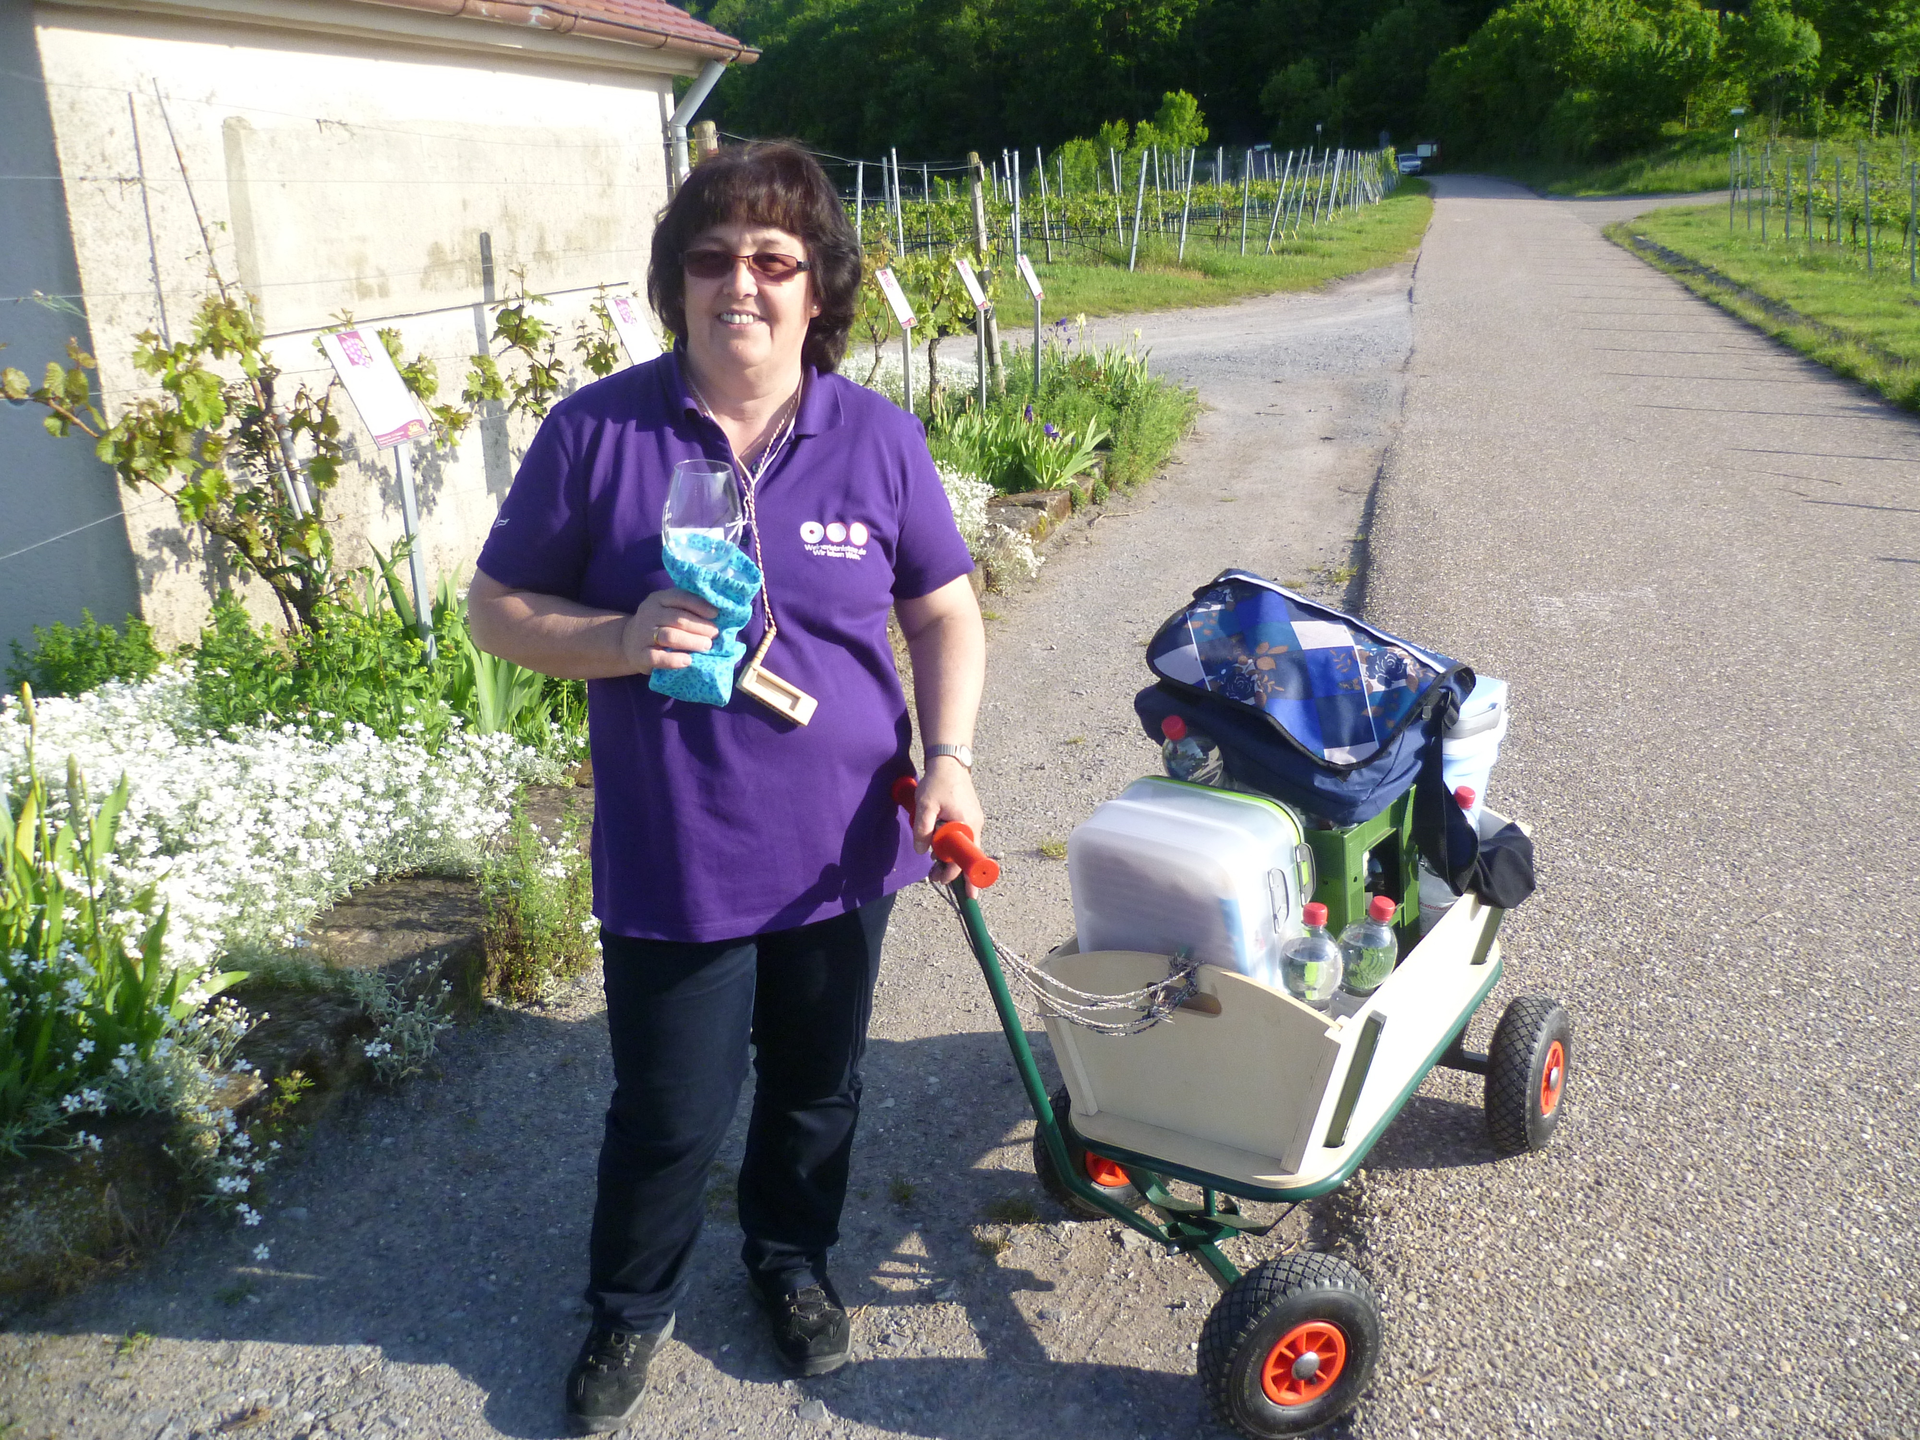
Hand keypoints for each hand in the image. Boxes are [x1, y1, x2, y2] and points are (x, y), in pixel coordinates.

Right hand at [622, 588, 720, 674]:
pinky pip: (657, 657)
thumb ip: (687, 610)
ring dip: (691, 641)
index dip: (699, 605)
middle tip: (715, 634)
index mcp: (658, 599)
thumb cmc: (659, 625)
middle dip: (699, 626)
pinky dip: (674, 659)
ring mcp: (643, 634)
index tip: (716, 614)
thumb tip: (718, 616)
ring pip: (669, 636)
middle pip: (677, 618)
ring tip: (707, 646)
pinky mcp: (639, 655)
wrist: (628, 642)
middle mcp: (649, 614)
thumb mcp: (668, 610)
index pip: (680, 597)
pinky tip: (688, 660)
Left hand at [912, 755, 985, 895]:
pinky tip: (940, 848)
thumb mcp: (925, 805)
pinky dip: (954, 848)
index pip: (966, 860)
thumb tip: (921, 851)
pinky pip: (964, 839)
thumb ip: (922, 829)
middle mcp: (976, 826)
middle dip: (954, 872)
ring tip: (933, 865)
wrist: (950, 762)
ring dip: (951, 859)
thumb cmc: (938, 782)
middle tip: (934, 878)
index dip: (963, 877)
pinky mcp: (970, 818)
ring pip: (966, 849)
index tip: (965, 895)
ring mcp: (975, 822)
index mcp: (968, 826)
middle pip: (968, 858)